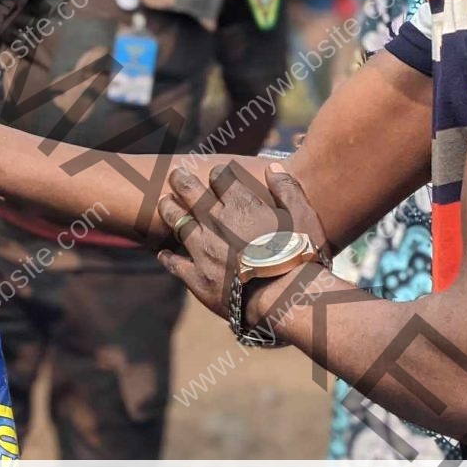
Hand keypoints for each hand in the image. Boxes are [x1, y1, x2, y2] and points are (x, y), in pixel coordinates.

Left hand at [156, 161, 301, 318]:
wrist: (286, 300)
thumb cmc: (300, 257)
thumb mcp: (303, 216)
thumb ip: (288, 188)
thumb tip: (272, 167)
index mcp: (242, 205)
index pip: (220, 177)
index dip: (217, 174)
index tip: (216, 174)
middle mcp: (217, 222)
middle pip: (190, 191)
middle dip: (181, 180)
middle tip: (176, 175)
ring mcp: (204, 250)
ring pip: (176, 221)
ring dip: (168, 209)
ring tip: (164, 203)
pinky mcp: (198, 278)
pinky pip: (175, 263)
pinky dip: (168, 257)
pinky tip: (163, 253)